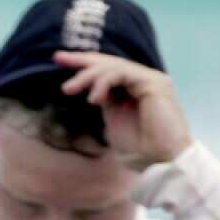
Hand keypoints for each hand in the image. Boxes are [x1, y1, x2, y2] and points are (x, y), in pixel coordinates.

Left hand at [55, 51, 191, 170]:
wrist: (161, 161)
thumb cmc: (140, 148)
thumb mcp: (113, 120)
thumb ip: (105, 102)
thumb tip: (91, 91)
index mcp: (134, 88)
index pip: (107, 69)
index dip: (84, 64)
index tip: (59, 60)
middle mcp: (143, 80)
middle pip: (110, 62)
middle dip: (82, 60)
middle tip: (58, 58)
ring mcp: (150, 80)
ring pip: (113, 66)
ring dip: (87, 76)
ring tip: (69, 89)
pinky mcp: (154, 83)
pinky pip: (122, 73)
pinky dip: (103, 82)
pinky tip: (93, 99)